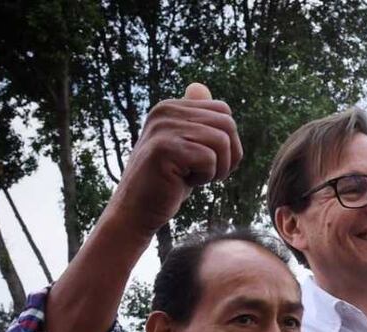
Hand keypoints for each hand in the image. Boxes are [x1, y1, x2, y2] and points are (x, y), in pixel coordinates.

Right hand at [105, 82, 242, 235]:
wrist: (137, 210)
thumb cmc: (167, 181)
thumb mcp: (185, 146)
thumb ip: (196, 119)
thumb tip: (199, 86)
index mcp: (171, 106)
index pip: (224, 111)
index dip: (229, 141)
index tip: (211, 161)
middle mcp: (165, 110)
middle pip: (227, 124)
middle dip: (228, 155)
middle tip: (207, 173)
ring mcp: (163, 128)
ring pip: (222, 141)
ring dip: (217, 168)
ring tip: (194, 177)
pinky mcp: (164, 148)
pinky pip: (209, 159)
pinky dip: (205, 177)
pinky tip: (183, 182)